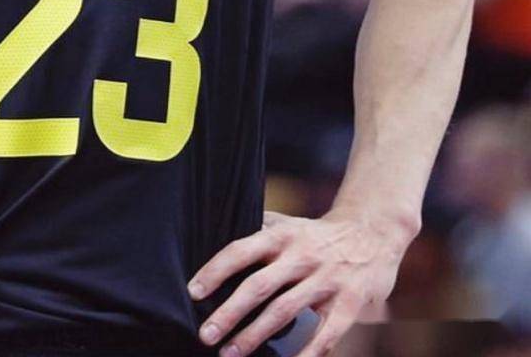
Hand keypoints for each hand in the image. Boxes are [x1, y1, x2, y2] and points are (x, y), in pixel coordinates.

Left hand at [187, 209, 410, 356]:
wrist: (373, 232)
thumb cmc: (318, 234)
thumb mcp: (288, 223)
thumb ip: (258, 231)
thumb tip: (216, 236)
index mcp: (281, 235)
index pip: (240, 250)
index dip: (215, 271)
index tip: (193, 292)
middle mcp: (300, 256)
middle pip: (258, 286)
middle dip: (229, 313)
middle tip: (205, 335)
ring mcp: (325, 280)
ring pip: (283, 312)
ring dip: (253, 336)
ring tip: (230, 354)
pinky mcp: (347, 304)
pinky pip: (324, 335)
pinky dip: (306, 355)